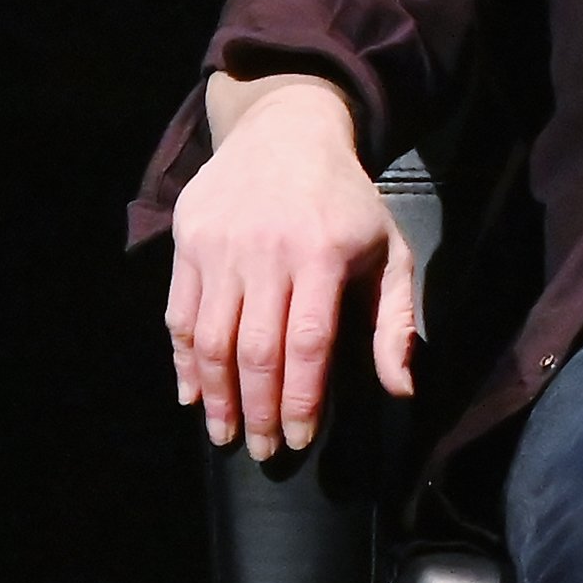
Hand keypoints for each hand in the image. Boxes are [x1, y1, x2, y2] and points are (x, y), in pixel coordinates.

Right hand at [165, 73, 415, 457]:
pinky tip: (190, 393)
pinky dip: (183, 359)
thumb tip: (402, 389)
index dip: (302, 398)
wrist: (285, 132)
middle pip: (255, 349)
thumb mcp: (389, 251)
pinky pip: (180, 313)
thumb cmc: (346, 203)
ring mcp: (221, 246)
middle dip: (258, 410)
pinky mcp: (187, 241)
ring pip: (211, 338)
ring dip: (215, 395)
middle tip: (263, 450)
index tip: (301, 438)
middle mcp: (266, 252)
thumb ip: (395, 322)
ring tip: (223, 433)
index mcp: (323, 255)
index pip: (307, 343)